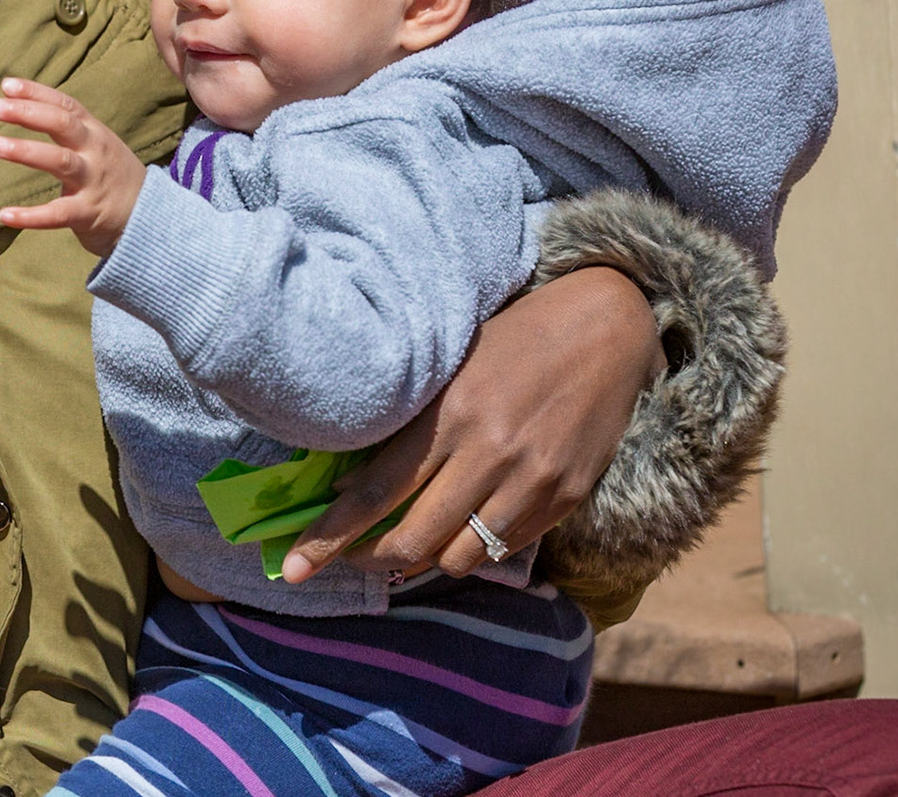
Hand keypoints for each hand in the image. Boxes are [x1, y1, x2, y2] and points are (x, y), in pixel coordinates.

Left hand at [0, 78, 147, 256]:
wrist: (153, 217)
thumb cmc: (114, 177)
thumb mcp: (99, 145)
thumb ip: (69, 128)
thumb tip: (26, 107)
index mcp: (94, 132)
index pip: (66, 105)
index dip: (37, 92)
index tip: (6, 85)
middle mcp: (95, 151)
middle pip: (63, 123)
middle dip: (28, 112)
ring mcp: (93, 181)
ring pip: (60, 161)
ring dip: (26, 151)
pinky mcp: (88, 213)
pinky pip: (57, 214)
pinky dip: (30, 216)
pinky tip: (4, 215)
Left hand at [280, 266, 662, 582]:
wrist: (605, 329)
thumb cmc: (513, 340)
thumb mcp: (450, 368)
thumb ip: (404, 426)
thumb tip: (349, 490)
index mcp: (451, 412)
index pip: (376, 492)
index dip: (329, 537)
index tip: (291, 568)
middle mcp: (490, 452)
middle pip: (412, 537)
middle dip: (369, 558)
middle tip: (350, 558)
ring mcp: (532, 480)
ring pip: (458, 556)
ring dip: (422, 559)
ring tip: (404, 546)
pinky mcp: (566, 498)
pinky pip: (503, 548)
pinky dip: (471, 550)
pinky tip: (457, 533)